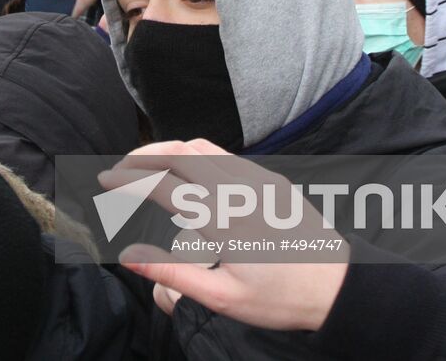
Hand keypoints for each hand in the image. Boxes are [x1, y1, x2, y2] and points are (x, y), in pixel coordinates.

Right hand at [100, 139, 347, 331]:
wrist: (340, 285)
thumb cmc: (281, 298)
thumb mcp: (223, 297)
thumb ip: (171, 273)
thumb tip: (127, 255)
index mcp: (222, 219)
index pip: (163, 186)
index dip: (128, 180)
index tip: (105, 181)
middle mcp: (238, 189)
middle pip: (178, 152)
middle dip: (142, 155)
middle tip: (119, 169)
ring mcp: (256, 179)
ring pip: (201, 146)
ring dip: (167, 149)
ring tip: (145, 163)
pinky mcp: (270, 179)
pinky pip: (223, 154)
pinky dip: (193, 153)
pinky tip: (184, 169)